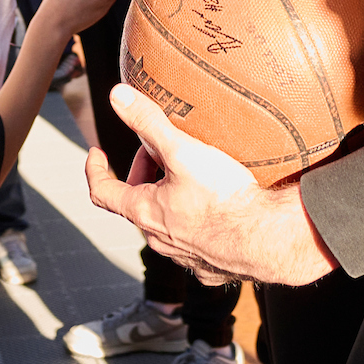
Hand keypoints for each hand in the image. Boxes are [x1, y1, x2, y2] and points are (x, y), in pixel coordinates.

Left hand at [82, 83, 338, 285]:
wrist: (267, 240)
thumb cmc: (224, 199)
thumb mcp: (182, 151)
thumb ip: (149, 122)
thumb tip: (118, 96)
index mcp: (144, 212)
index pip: (103, 192)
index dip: (96, 169)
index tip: (97, 154)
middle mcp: (159, 238)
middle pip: (137, 204)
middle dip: (143, 175)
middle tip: (160, 154)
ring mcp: (186, 255)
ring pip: (167, 224)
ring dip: (170, 199)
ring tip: (191, 177)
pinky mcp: (213, 266)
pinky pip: (198, 243)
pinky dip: (199, 223)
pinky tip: (219, 210)